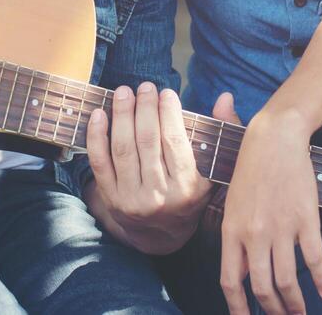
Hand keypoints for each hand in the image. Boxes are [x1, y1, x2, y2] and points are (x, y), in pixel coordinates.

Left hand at [84, 82, 211, 253]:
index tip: (166, 93)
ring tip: (123, 92)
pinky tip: (99, 115)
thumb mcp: (213, 169)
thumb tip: (224, 97)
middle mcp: (159, 196)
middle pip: (147, 142)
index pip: (175, 142)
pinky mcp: (111, 199)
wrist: (162, 234)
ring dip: (121, 115)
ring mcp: (132, 199)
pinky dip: (96, 137)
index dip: (169, 114)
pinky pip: (100, 163)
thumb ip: (222, 131)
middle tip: (144, 86)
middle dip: (144, 108)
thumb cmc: (190, 192)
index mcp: (187, 188)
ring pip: (123, 149)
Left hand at [219, 108, 321, 314]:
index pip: (230, 281)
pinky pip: (315, 258)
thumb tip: (240, 275)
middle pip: (262, 287)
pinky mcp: (306, 219)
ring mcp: (281, 227)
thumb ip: (235, 239)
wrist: (274, 139)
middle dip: (273, 310)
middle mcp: (254, 233)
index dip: (238, 308)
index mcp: (231, 230)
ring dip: (295, 304)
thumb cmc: (250, 169)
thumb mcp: (232, 204)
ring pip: (288, 280)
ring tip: (301, 313)